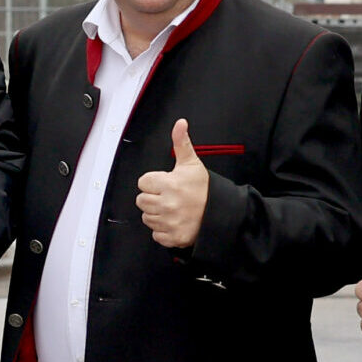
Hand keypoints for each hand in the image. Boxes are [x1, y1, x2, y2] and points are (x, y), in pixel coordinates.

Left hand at [134, 118, 210, 248]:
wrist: (220, 213)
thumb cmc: (204, 189)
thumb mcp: (192, 163)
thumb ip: (181, 143)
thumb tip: (180, 123)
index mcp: (169, 184)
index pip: (143, 182)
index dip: (153, 182)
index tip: (165, 184)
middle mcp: (167, 204)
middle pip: (141, 201)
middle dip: (153, 197)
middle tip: (169, 196)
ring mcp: (169, 222)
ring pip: (147, 218)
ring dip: (156, 214)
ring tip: (172, 208)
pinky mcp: (173, 237)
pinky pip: (156, 234)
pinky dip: (163, 230)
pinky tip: (174, 221)